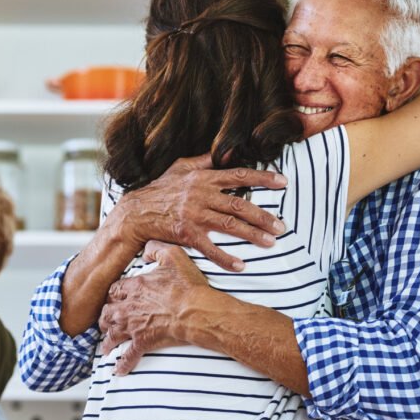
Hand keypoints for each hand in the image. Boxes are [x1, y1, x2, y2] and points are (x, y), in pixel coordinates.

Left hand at [99, 243, 212, 374]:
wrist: (197, 312)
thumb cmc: (188, 286)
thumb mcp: (174, 256)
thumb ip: (156, 249)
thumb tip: (145, 249)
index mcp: (134, 287)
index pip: (114, 290)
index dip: (113, 294)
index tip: (114, 297)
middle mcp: (129, 307)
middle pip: (107, 313)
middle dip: (105, 317)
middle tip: (106, 321)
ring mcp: (134, 326)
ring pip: (112, 334)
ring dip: (107, 339)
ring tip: (105, 346)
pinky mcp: (143, 342)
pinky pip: (128, 356)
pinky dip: (122, 365)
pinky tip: (118, 371)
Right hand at [112, 154, 286, 271]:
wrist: (136, 212)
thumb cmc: (159, 189)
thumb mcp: (179, 168)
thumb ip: (202, 161)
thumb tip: (222, 154)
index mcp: (203, 177)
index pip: (239, 175)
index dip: (263, 178)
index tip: (283, 182)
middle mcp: (201, 194)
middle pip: (239, 204)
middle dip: (263, 215)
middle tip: (282, 226)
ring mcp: (194, 214)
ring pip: (229, 224)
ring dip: (252, 235)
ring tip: (271, 242)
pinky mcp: (186, 233)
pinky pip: (210, 247)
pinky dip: (225, 258)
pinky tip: (240, 265)